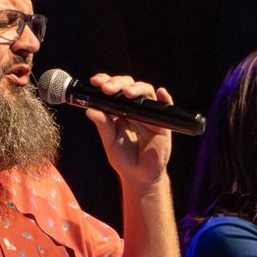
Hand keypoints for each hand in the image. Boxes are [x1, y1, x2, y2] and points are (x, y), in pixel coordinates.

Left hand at [85, 73, 172, 188]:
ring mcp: (148, 113)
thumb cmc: (124, 158)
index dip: (105, 81)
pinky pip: (166, 106)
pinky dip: (165, 98)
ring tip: (127, 92)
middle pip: (128, 85)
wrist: (140, 175)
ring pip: (145, 91)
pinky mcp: (162, 122)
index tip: (95, 81)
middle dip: (117, 83)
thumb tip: (90, 109)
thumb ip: (103, 125)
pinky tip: (161, 93)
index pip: (112, 89)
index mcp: (118, 109)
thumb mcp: (110, 141)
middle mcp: (133, 107)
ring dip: (137, 88)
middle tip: (107, 88)